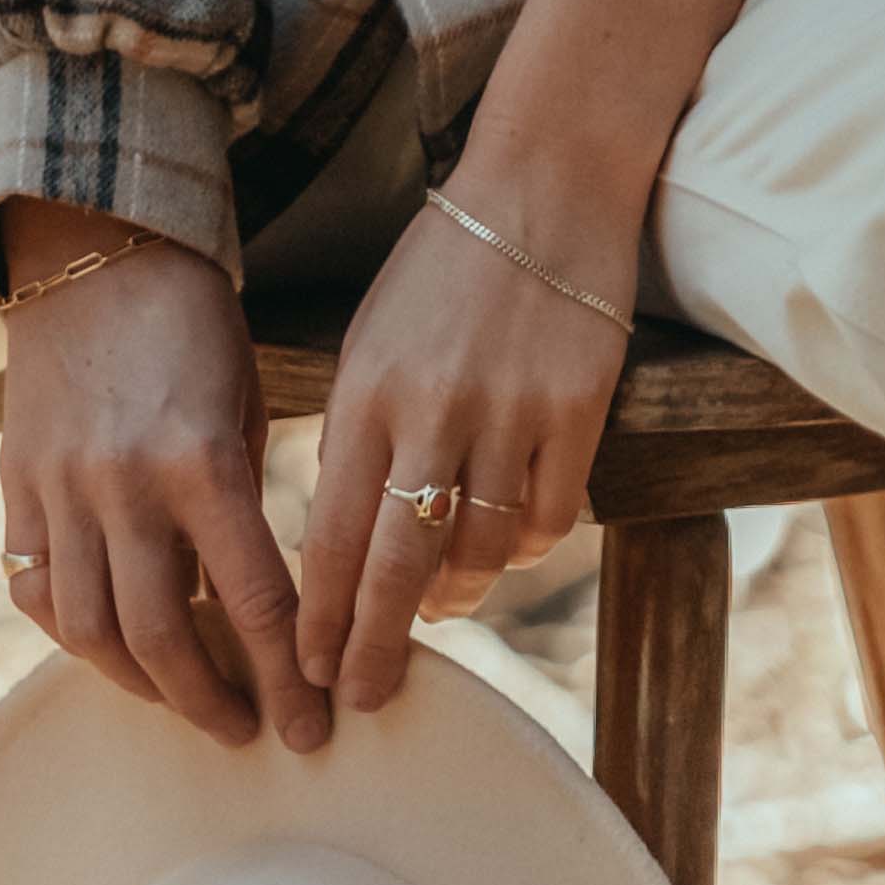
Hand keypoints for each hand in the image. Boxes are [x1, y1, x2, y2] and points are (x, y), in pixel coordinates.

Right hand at [0, 202, 321, 751]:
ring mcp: (59, 491)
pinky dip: (73, 636)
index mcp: (201, 463)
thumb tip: (253, 611)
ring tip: (183, 701)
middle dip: (211, 703)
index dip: (288, 679)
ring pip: (91, 632)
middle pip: (163, 639)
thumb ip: (241, 510)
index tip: (311, 727)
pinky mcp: (16, 487)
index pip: (254, 604)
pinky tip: (111, 648)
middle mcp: (123, 486)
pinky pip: (37, 592)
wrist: (91, 251)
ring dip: (142, 685)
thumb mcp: (243, 408)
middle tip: (246, 731)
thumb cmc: (192, 325)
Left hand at [292, 157, 638, 711]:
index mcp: (365, 392)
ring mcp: (510, 412)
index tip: (306, 670)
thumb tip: (347, 544)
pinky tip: (502, 553)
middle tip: (360, 698)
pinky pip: (548, 519)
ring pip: (478, 550)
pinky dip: (521, 551)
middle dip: (371, 646)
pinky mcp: (578, 410)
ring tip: (439, 614)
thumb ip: (357, 436)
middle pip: (395, 565)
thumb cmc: (445, 270)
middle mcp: (432, 409)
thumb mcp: (372, 341)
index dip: (318, 616)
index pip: (328, 535)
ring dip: (454, 597)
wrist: (544, 186)